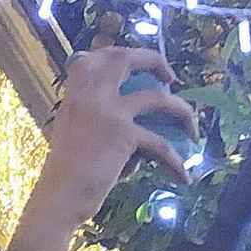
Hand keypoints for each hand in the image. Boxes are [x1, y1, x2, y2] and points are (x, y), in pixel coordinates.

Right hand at [23, 48, 194, 237]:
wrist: (58, 197)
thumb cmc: (65, 174)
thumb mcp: (71, 133)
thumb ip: (93, 117)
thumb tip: (134, 122)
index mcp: (75, 95)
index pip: (95, 57)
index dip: (118, 53)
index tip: (136, 62)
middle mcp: (90, 95)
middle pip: (126, 58)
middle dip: (154, 60)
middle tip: (169, 78)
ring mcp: (108, 112)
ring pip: (159, 98)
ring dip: (182, 112)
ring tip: (192, 128)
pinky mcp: (124, 135)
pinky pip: (161, 145)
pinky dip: (176, 163)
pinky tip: (183, 177)